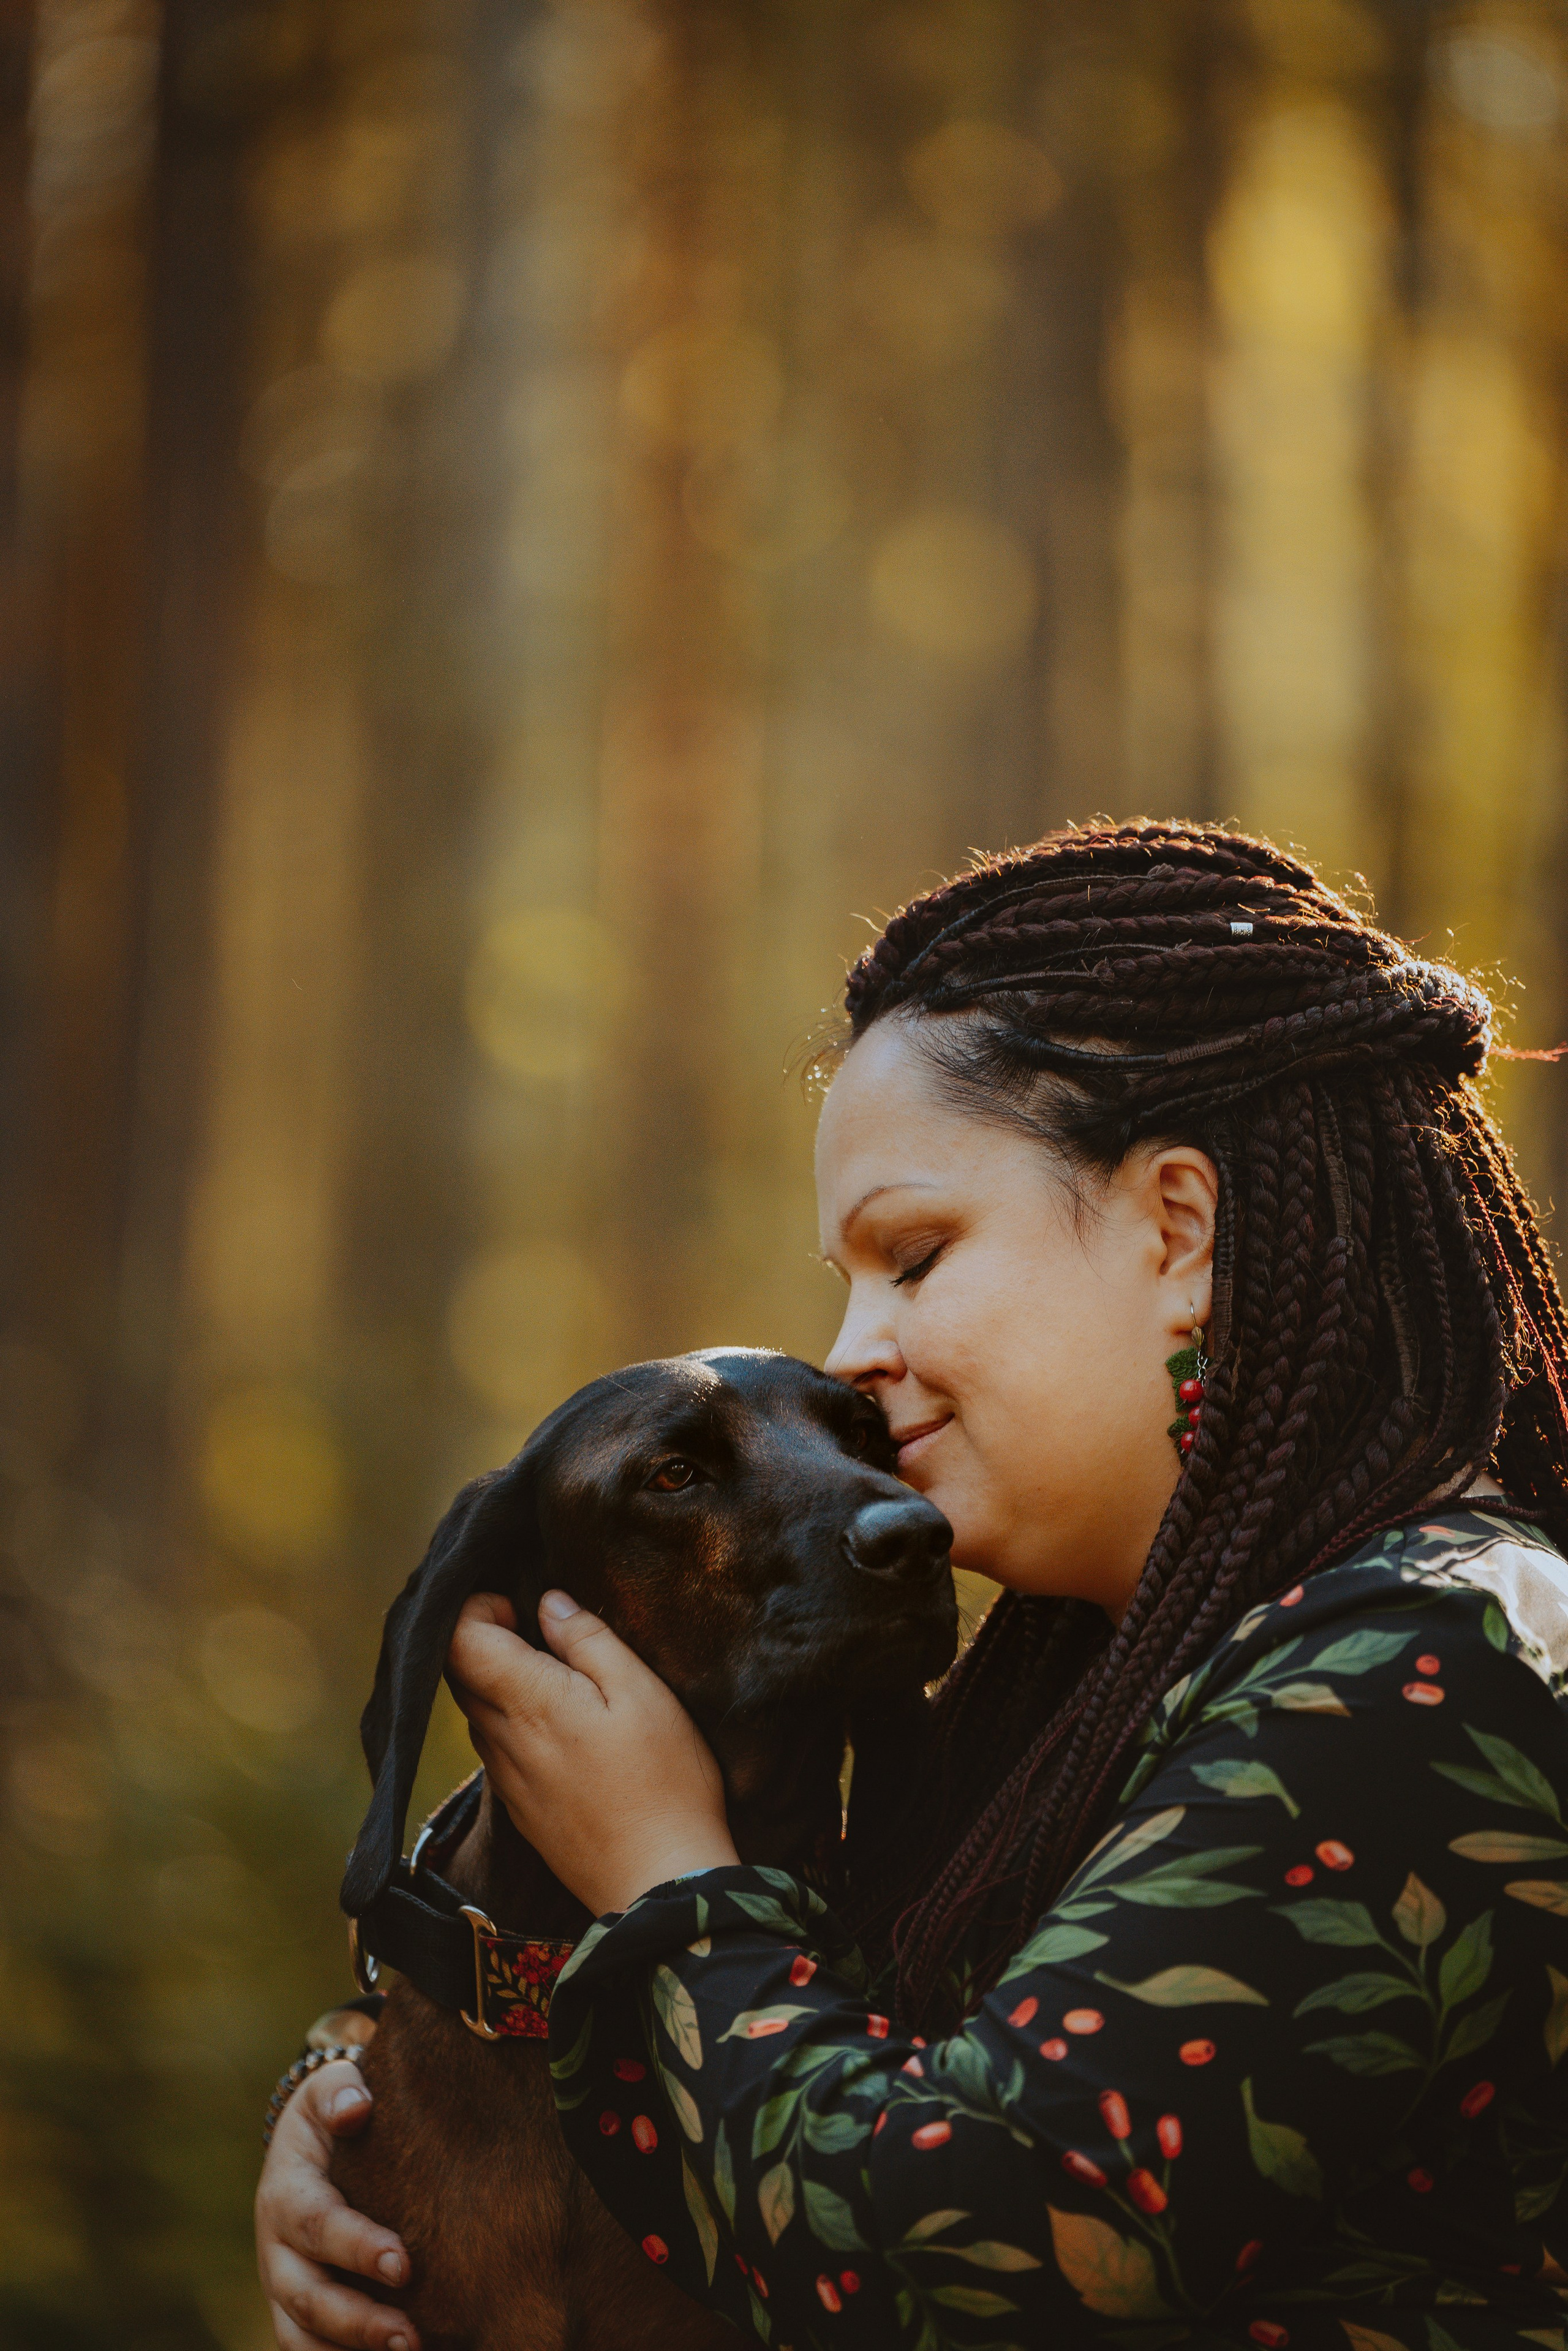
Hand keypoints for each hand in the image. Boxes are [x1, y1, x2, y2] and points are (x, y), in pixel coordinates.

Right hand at [256, 2061, 418, 2350]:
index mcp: (286, 2193)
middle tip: (409, 2337)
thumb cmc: (334, 2114)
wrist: (308, 2145)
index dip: (357, 2248)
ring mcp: (283, 2287)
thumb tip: (356, 2107)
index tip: (404, 2264)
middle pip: (308, 2297)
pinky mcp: (298, 2314)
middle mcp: (277, 2250)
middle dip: (358, 2321)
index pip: (318, 2226)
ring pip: (302, 2337)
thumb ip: (341, 2090)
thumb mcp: (330, 2089)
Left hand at [446, 1590, 739, 1913]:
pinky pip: (498, 1752)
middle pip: (460, 1675)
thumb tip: (549, 1603)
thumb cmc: (664, 1782)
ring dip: (500, 1685)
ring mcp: (508, 1781)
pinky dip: (514, 1725)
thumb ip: (590, 1641)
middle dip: (486, 1641)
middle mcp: (502, 1741)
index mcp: (528, 1703)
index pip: (459, 1641)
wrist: (661, 1884)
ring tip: (558, 1681)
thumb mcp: (643, 1692)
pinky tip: (564, 1732)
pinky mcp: (522, 1811)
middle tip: (539, 1633)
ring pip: (477, 1715)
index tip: (521, 1607)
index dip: (477, 1609)